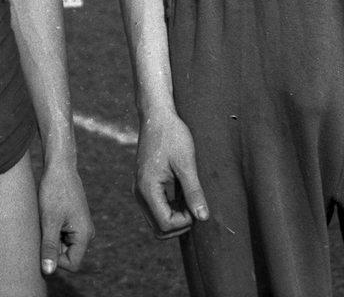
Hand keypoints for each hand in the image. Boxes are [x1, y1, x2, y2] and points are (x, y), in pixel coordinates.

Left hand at [38, 157, 93, 274]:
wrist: (60, 167)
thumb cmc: (54, 192)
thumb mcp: (49, 221)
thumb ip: (50, 247)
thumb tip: (48, 271)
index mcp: (84, 235)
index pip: (72, 264)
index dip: (56, 259)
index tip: (45, 240)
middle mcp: (86, 233)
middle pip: (67, 256)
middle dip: (53, 246)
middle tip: (44, 227)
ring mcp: (81, 226)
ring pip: (63, 245)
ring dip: (51, 238)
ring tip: (46, 219)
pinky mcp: (74, 221)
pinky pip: (63, 236)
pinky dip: (53, 230)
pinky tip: (49, 216)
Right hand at [133, 110, 208, 238]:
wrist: (157, 114)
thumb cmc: (172, 135)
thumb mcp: (186, 163)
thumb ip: (193, 192)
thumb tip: (203, 218)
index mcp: (147, 188)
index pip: (165, 224)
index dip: (185, 221)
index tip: (197, 204)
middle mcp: (139, 192)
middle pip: (159, 228)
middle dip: (180, 223)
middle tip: (195, 205)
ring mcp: (140, 188)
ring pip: (157, 220)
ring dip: (176, 216)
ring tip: (190, 197)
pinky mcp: (144, 183)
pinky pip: (156, 207)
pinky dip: (171, 207)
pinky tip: (183, 192)